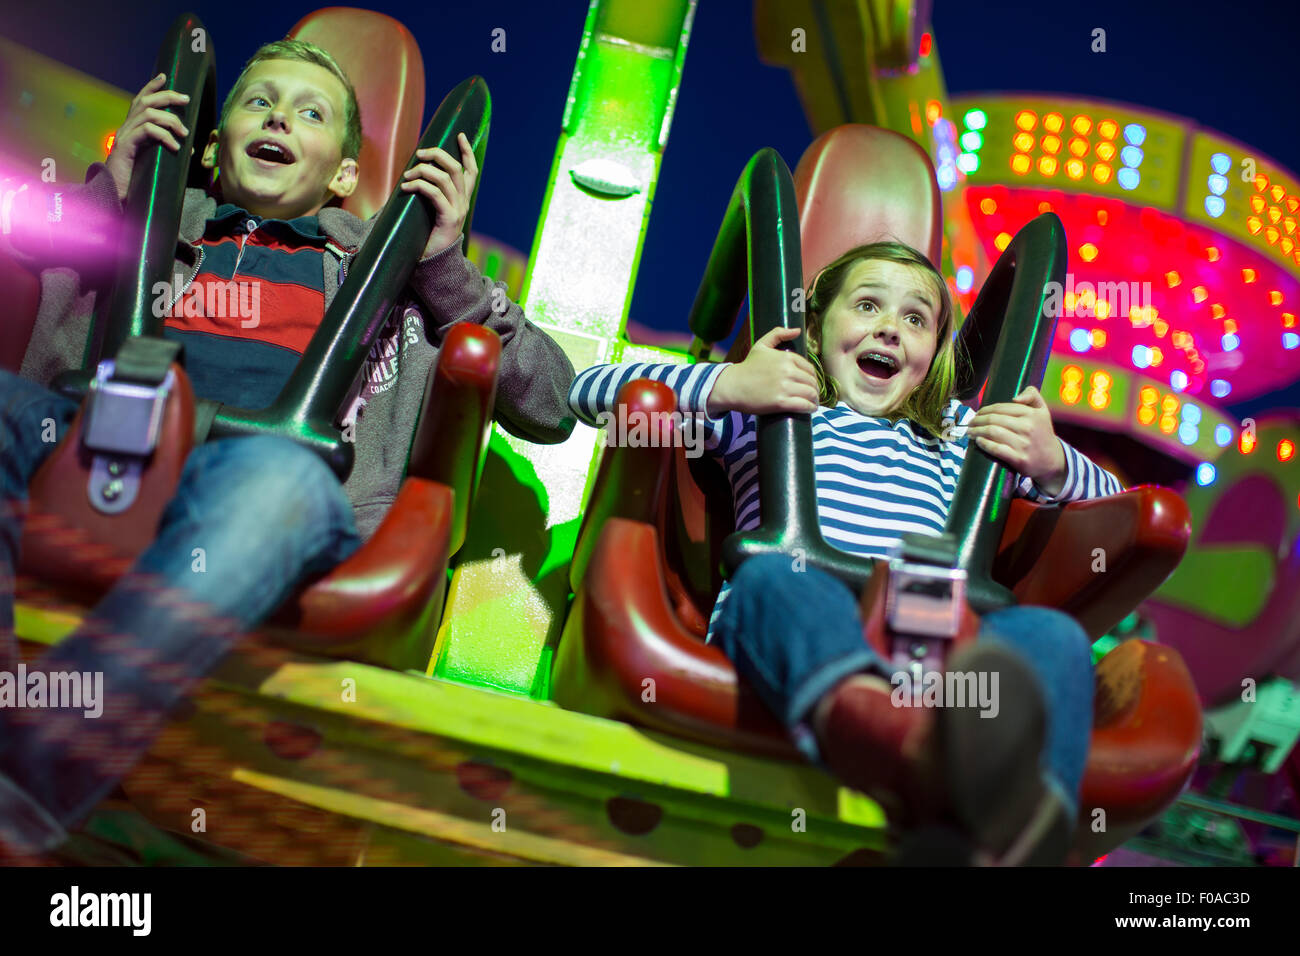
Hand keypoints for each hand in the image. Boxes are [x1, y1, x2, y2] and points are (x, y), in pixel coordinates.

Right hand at [105, 74, 190, 202]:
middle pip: (145, 101)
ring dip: (171, 120)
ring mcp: (125, 136)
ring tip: (185, 135)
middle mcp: (126, 128)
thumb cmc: (134, 179)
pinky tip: (176, 148)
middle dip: (167, 96)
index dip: (151, 86)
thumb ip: (161, 148)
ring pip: (148, 114)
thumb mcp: (151, 159)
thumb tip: (186, 148)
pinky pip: (147, 132)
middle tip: (186, 99)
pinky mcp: (126, 146)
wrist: (113, 194)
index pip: (140, 100)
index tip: (165, 76)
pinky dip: (165, 136)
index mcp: (132, 128)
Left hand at [402, 132, 478, 258]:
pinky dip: (419, 186)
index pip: (471, 170)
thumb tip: (411, 173)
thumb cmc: (428, 236)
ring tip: (406, 175)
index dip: (467, 151)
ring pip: (445, 178)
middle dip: (437, 155)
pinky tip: (406, 187)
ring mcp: (458, 210)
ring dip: (423, 171)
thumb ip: (430, 193)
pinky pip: (435, 194)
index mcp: (462, 199)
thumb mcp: (431, 211)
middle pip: (456, 168)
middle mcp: (463, 202)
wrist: (435, 264)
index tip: (459, 135)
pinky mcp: (448, 219)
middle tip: (419, 154)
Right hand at [707, 325, 818, 415]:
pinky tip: (810, 409)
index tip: (811, 384)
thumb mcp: (761, 345)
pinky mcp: (781, 402)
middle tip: (812, 395)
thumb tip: (797, 330)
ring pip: (810, 393)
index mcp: (786, 357)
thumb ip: (778, 333)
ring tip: (812, 403)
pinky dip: (810, 408)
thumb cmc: (747, 367)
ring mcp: (784, 387)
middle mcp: (787, 371)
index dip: (812, 377)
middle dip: (814, 389)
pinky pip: (804, 405)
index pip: (809, 369)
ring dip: (814, 399)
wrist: (732, 386)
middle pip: (811, 382)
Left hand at [967, 386, 1067, 493]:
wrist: (1053, 461)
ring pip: (993, 432)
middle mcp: (1028, 427)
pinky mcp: (1019, 459)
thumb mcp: (1042, 411)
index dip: (985, 410)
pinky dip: (984, 444)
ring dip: (977, 431)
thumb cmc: (1042, 433)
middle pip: (994, 420)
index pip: (1001, 408)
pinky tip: (978, 441)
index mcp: (1032, 414)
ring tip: (970, 432)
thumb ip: (1032, 395)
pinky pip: (997, 449)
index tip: (977, 413)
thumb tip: (1015, 398)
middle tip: (970, 423)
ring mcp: (1024, 444)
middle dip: (977, 421)